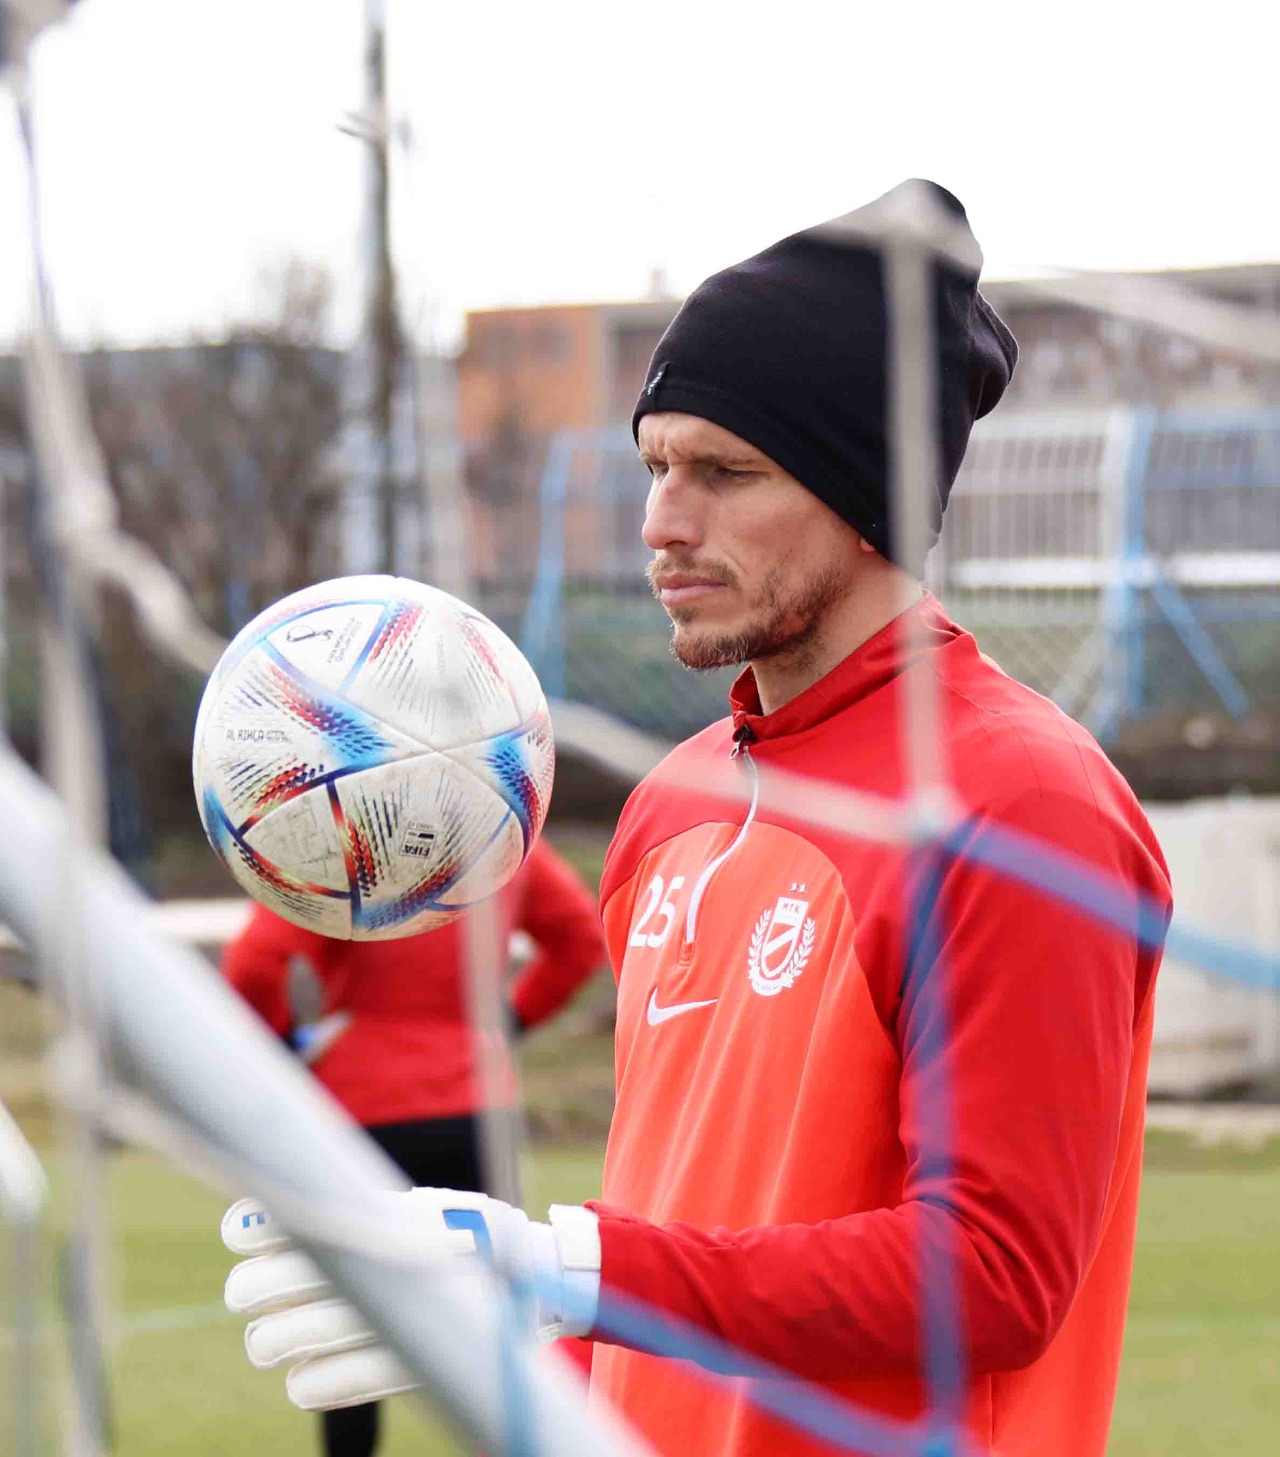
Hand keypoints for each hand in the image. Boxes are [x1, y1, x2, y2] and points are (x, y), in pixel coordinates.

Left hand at [221, 1188, 599, 1410]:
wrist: (525, 1275)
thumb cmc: (450, 1235)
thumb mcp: (404, 1207)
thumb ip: (342, 1211)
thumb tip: (249, 1222)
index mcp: (371, 1217)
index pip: (280, 1221)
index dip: (252, 1230)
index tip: (240, 1236)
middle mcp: (370, 1266)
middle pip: (265, 1285)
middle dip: (250, 1290)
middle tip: (250, 1293)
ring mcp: (379, 1318)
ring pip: (280, 1339)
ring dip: (269, 1339)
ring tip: (274, 1337)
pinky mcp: (393, 1369)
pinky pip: (318, 1386)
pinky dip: (307, 1381)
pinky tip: (308, 1372)